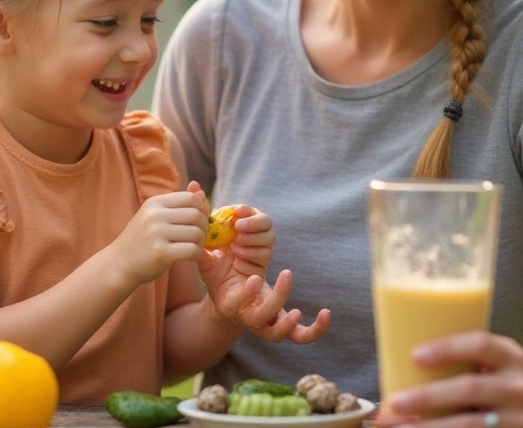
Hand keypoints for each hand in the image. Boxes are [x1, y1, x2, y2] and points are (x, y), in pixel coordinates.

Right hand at [109, 187, 208, 286]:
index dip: (202, 209)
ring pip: (197, 233)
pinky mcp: (161, 253)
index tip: (199, 221)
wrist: (119, 263)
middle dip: (204, 227)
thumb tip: (202, 192)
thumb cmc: (141, 239)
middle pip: (196, 215)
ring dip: (201, 242)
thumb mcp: (155, 216)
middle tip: (199, 237)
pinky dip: (197, 255)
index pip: (190, 198)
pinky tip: (191, 257)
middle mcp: (155, 215)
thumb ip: (178, 205)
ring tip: (193, 247)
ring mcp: (157, 234)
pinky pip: (192, 250)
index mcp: (154, 203)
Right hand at [195, 196, 329, 344]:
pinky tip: (326, 313)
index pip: (236, 303)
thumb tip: (195, 188)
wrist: (228, 294)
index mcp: (226, 302)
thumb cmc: (218, 269)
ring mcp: (266, 321)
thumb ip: (202, 221)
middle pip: (264, 317)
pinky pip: (301, 334)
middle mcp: (247, 316)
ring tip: (289, 275)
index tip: (255, 275)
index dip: (246, 294)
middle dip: (276, 296)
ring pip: (281, 331)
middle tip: (284, 272)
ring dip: (290, 305)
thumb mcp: (206, 254)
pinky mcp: (281, 319)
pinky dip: (315, 328)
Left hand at [375, 331, 522, 427]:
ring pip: (469, 427)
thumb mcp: (494, 358)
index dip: (447, 349)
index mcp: (510, 356)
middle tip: (394, 402)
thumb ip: (462, 359)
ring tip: (396, 427)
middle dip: (428, 398)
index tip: (414, 356)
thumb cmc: (502, 375)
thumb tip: (397, 362)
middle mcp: (518, 387)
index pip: (480, 344)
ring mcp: (519, 420)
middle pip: (470, 390)